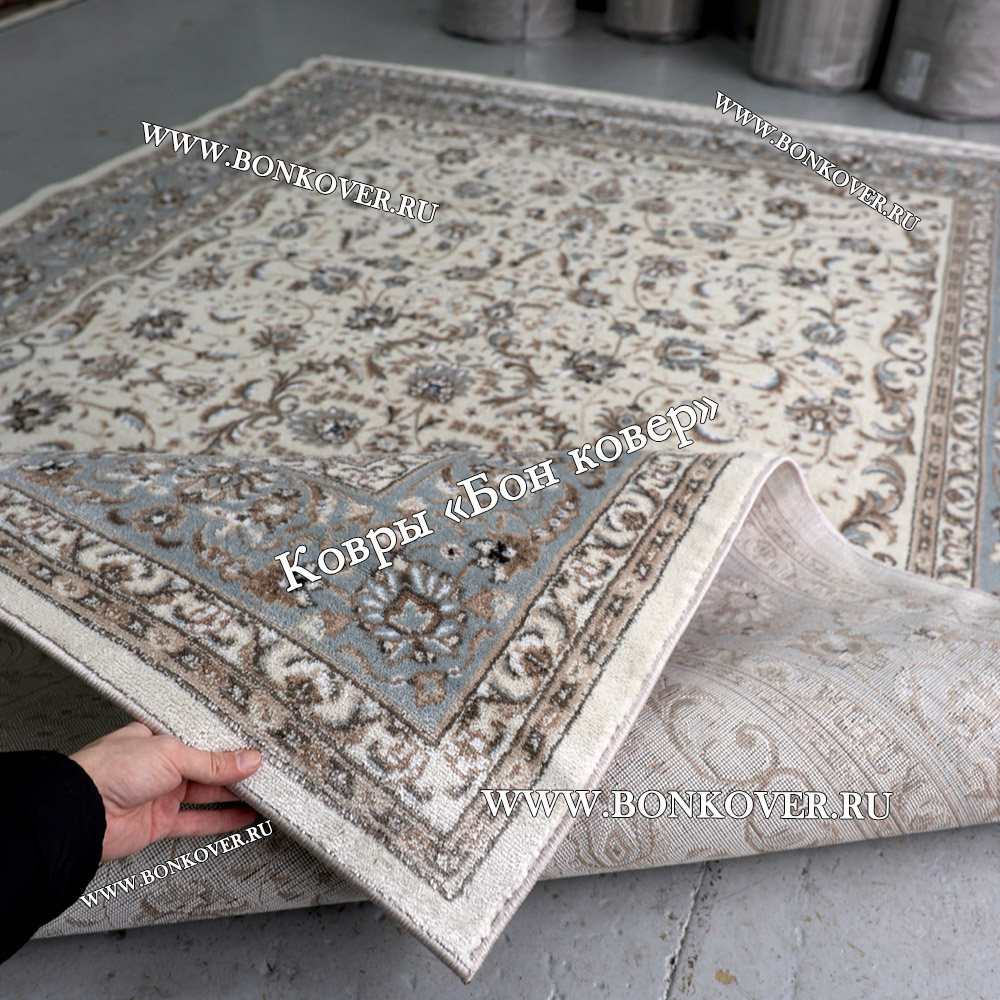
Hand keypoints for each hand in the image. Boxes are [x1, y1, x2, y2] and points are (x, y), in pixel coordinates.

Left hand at [70, 721, 261, 861]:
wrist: (80, 814)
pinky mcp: (160, 822)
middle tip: (267, 770)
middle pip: (207, 766)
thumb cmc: (110, 770)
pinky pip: (197, 820)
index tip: (255, 744)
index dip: (228, 741)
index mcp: (159, 737)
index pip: (202, 737)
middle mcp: (160, 765)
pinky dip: (221, 820)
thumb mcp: (171, 754)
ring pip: (206, 793)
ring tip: (264, 793)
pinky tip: (243, 817)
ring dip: (234, 795)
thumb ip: (213, 762)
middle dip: (236, 769)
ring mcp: (161, 794)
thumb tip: (248, 760)